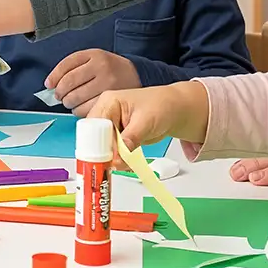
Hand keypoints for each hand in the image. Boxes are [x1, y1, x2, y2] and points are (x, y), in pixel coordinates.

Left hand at [46, 49, 140, 115]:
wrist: (135, 74)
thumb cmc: (108, 68)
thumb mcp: (92, 59)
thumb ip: (73, 67)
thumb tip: (51, 84)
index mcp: (94, 55)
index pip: (66, 65)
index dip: (54, 77)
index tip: (49, 85)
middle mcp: (102, 67)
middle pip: (69, 83)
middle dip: (60, 93)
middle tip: (60, 96)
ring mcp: (108, 83)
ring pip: (77, 98)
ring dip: (69, 103)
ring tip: (70, 102)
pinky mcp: (112, 99)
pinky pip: (88, 109)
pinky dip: (79, 111)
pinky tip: (80, 108)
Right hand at [89, 82, 209, 163]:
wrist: (173, 110)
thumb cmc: (162, 106)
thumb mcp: (146, 121)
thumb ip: (131, 138)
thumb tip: (118, 156)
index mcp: (108, 102)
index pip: (95, 126)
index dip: (98, 143)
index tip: (107, 158)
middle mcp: (106, 114)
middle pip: (95, 138)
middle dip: (104, 153)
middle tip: (115, 164)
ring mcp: (111, 126)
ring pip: (102, 147)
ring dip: (112, 159)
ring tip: (126, 163)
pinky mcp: (117, 137)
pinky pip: (111, 152)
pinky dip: (118, 160)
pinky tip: (127, 162)